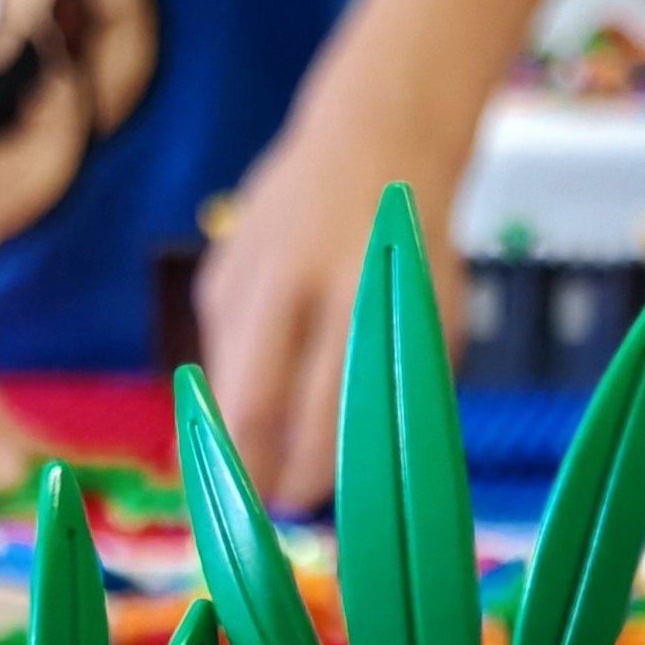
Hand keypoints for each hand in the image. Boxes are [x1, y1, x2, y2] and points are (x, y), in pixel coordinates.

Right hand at [199, 103, 469, 504]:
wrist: (372, 137)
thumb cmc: (407, 250)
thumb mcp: (426, 316)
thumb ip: (393, 392)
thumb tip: (340, 477)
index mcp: (359, 297)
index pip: (323, 409)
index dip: (308, 469)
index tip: (302, 504)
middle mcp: (292, 280)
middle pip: (250, 403)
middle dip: (248, 469)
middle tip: (254, 508)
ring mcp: (245, 271)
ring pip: (224, 380)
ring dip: (234, 433)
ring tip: (248, 470)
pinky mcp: (218, 269)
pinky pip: (218, 347)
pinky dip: (235, 382)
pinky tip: (253, 393)